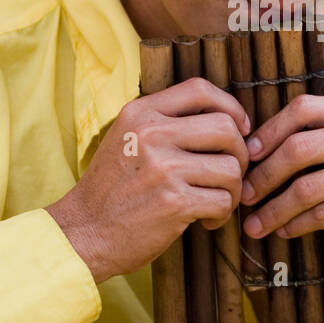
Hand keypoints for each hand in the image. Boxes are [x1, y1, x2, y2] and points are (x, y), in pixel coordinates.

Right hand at [48, 78, 249, 282]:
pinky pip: (224, 201)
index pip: (200, 89)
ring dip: (233, 189)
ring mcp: (163, 168)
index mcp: (140, 113)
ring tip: (217, 200)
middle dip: (240, 154)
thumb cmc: (113, 189)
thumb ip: (164, 122)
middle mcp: (151, 134)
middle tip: (231, 174)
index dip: (230, 106)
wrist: (83, 232)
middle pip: (226, 128)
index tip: (239, 127)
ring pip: (231, 168)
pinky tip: (206, 221)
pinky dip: (222, 215)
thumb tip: (225, 118)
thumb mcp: (127, 138)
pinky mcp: (174, 202)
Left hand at [237, 94, 323, 262]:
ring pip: (307, 188)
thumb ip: (315, 136)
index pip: (302, 109)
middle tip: (244, 195)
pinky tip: (284, 231)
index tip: (248, 156)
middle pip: (299, 149)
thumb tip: (250, 148)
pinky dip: (296, 225)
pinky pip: (322, 215)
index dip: (269, 132)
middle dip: (264, 175)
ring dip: (274, 210)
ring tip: (255, 224)